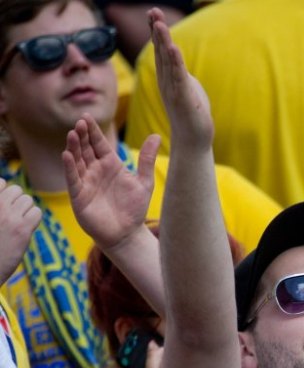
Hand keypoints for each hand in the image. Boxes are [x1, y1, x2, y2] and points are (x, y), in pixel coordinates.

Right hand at [0, 183, 40, 282]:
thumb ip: (1, 206)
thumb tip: (5, 187)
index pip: (1, 182)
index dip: (5, 193)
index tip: (4, 207)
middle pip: (16, 190)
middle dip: (17, 201)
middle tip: (12, 217)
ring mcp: (8, 216)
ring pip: (28, 200)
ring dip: (27, 210)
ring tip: (18, 223)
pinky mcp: (21, 229)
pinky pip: (37, 212)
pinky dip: (34, 219)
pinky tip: (26, 228)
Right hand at [63, 115, 157, 251]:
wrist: (127, 234)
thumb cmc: (135, 208)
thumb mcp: (144, 182)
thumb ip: (147, 159)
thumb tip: (156, 135)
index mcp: (110, 165)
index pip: (99, 143)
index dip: (93, 131)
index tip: (87, 117)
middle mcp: (96, 170)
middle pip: (86, 149)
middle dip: (82, 135)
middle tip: (80, 122)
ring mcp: (86, 182)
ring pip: (77, 161)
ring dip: (73, 147)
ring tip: (72, 134)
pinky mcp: (79, 195)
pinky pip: (72, 179)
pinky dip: (70, 167)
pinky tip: (66, 155)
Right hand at [149, 8, 212, 149]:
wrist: (193, 141)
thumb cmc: (191, 115)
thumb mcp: (187, 89)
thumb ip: (181, 74)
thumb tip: (179, 64)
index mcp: (167, 78)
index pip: (160, 51)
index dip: (156, 33)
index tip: (153, 14)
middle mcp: (166, 82)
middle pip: (160, 52)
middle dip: (156, 31)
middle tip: (153, 11)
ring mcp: (173, 90)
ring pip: (167, 62)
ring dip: (163, 42)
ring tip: (160, 24)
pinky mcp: (183, 98)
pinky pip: (178, 76)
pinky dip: (175, 61)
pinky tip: (173, 47)